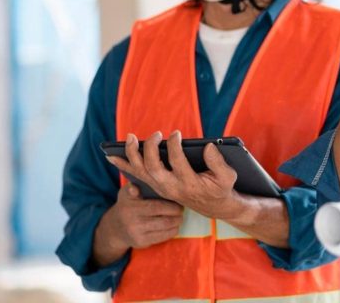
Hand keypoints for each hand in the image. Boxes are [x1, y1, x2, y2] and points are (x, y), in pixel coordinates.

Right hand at [92, 182, 182, 265]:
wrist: (115, 228)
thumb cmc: (126, 205)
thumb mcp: (126, 194)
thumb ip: (132, 188)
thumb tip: (134, 187)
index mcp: (131, 208)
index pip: (156, 207)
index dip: (171, 205)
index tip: (178, 201)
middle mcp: (134, 222)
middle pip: (164, 220)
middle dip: (177, 214)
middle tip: (182, 209)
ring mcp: (138, 234)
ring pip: (165, 229)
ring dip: (177, 222)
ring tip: (179, 216)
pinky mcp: (142, 243)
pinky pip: (162, 237)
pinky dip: (172, 231)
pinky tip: (174, 225)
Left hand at [107, 131, 250, 222]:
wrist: (214, 206)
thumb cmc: (221, 187)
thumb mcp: (228, 176)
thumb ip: (219, 162)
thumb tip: (208, 146)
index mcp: (188, 184)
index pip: (176, 162)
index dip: (174, 145)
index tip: (176, 134)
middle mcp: (171, 188)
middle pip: (152, 167)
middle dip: (150, 148)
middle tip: (157, 134)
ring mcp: (161, 187)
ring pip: (140, 171)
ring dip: (132, 154)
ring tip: (129, 138)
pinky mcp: (157, 185)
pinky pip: (136, 175)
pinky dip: (123, 165)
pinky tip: (111, 156)